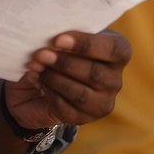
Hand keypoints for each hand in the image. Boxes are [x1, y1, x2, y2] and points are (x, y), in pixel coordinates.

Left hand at [5, 29, 130, 129]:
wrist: (38, 80)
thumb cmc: (57, 50)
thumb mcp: (63, 37)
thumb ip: (63, 36)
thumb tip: (51, 40)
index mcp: (117, 52)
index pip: (115, 49)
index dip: (86, 44)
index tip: (59, 40)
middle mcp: (114, 79)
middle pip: (95, 73)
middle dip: (64, 62)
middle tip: (41, 54)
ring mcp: (102, 102)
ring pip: (80, 94)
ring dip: (54, 78)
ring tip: (36, 66)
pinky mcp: (83, 117)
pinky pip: (65, 107)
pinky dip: (48, 92)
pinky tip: (37, 80)